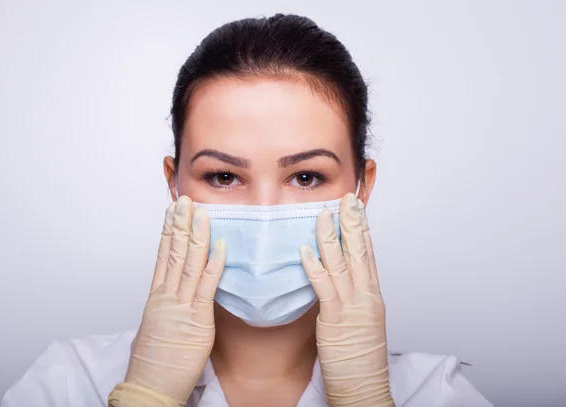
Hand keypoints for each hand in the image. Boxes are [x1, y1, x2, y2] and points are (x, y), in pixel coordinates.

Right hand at [123, 196, 226, 404]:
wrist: (148, 389)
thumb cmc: (152, 365)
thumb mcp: (155, 330)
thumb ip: (166, 309)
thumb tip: (173, 298)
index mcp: (156, 299)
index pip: (162, 257)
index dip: (167, 233)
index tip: (171, 213)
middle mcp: (165, 298)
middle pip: (172, 253)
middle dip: (179, 224)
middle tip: (184, 200)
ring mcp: (180, 307)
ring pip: (188, 263)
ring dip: (195, 235)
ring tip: (200, 212)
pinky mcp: (196, 321)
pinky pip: (207, 287)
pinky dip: (214, 264)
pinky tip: (219, 245)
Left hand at [300, 193, 393, 406]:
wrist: (365, 387)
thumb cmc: (360, 359)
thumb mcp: (361, 321)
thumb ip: (351, 297)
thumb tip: (338, 276)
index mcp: (373, 296)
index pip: (369, 254)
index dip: (363, 229)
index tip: (358, 207)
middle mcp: (366, 297)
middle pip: (360, 252)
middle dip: (353, 223)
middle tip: (347, 198)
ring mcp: (352, 307)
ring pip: (342, 265)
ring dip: (331, 237)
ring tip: (323, 215)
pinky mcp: (335, 320)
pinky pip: (324, 288)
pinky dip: (315, 268)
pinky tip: (306, 251)